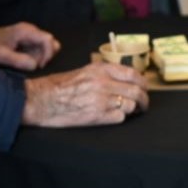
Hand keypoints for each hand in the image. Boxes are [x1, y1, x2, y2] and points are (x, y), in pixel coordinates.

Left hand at [0, 23, 59, 71]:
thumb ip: (16, 60)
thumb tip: (34, 66)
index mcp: (25, 31)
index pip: (48, 40)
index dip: (48, 54)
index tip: (39, 66)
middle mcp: (31, 31)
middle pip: (51, 43)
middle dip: (44, 56)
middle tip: (30, 65)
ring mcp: (30, 36)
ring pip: (47, 48)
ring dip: (40, 58)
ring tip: (24, 62)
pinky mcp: (29, 41)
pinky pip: (40, 50)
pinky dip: (35, 57)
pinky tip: (23, 60)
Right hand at [22, 62, 148, 126]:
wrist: (43, 99)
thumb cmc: (59, 86)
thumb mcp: (83, 71)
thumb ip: (104, 74)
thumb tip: (123, 80)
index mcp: (101, 69)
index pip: (133, 74)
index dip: (143, 83)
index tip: (144, 88)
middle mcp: (104, 83)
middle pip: (136, 91)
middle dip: (144, 100)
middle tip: (143, 105)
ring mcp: (102, 100)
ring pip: (130, 105)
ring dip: (131, 110)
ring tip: (128, 112)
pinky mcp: (97, 116)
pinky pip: (119, 118)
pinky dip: (119, 118)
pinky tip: (112, 116)